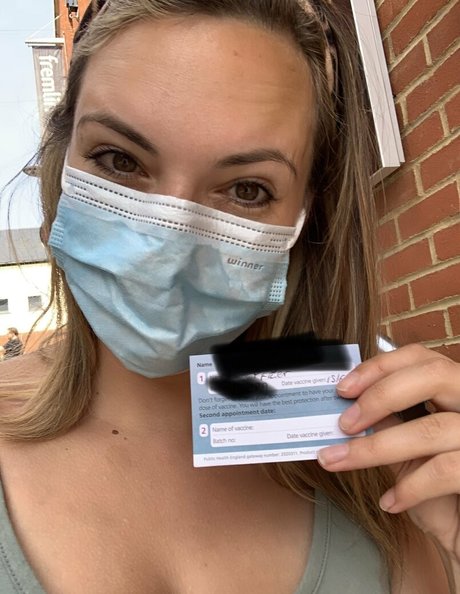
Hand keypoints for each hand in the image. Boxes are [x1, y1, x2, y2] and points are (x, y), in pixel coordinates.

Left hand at [317, 344, 459, 569]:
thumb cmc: (440, 494)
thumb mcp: (408, 452)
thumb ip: (387, 422)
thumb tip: (345, 404)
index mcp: (454, 392)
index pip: (421, 358)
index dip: (380, 367)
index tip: (343, 388)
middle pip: (434, 376)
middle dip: (381, 395)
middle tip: (344, 423)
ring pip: (431, 428)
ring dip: (375, 447)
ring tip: (339, 461)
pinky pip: (444, 470)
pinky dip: (410, 487)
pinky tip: (390, 501)